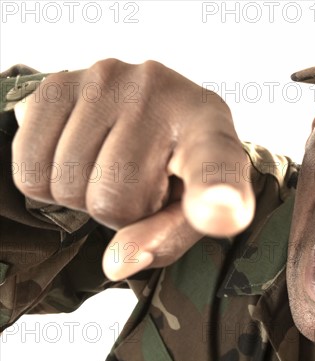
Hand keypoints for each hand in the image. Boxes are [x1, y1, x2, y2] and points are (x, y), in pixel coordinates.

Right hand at [12, 59, 254, 279]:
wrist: (151, 113)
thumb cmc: (177, 169)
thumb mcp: (190, 209)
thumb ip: (165, 239)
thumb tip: (117, 263)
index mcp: (211, 129)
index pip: (214, 163)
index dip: (216, 192)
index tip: (223, 212)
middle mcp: (160, 90)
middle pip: (111, 200)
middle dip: (118, 212)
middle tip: (136, 184)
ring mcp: (106, 78)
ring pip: (65, 185)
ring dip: (81, 194)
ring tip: (110, 167)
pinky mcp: (59, 81)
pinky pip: (28, 166)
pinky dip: (45, 180)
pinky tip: (79, 157)